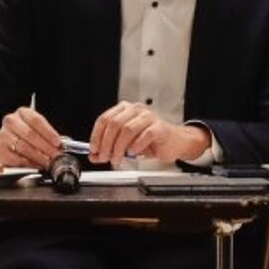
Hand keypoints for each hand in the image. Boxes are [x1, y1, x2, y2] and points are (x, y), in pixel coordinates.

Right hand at [0, 107, 61, 169]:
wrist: (5, 144)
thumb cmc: (25, 136)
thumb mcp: (37, 130)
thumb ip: (49, 136)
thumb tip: (62, 146)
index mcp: (23, 113)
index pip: (36, 120)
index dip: (49, 132)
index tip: (57, 142)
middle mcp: (11, 121)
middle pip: (30, 134)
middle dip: (45, 147)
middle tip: (55, 155)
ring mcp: (3, 135)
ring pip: (23, 147)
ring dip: (38, 157)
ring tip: (48, 162)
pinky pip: (15, 158)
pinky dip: (28, 163)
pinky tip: (35, 165)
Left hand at [89, 102, 211, 165]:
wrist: (174, 142)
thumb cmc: (150, 140)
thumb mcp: (125, 144)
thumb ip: (109, 148)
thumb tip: (94, 156)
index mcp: (125, 109)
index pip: (104, 119)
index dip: (96, 136)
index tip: (94, 150)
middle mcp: (136, 110)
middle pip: (114, 124)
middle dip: (106, 144)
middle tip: (105, 157)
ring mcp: (149, 117)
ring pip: (127, 129)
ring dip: (119, 148)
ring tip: (118, 159)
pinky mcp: (159, 127)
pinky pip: (144, 135)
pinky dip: (136, 146)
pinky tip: (133, 153)